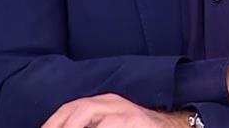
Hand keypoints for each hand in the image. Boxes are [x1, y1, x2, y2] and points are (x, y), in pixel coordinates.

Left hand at [41, 93, 189, 127]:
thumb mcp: (112, 122)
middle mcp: (114, 103)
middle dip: (61, 125)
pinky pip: (112, 126)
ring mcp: (127, 113)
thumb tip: (64, 126)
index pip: (71, 108)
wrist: (175, 127)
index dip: (53, 122)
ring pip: (94, 117)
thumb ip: (92, 123)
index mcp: (104, 102)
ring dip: (76, 126)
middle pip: (80, 109)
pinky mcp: (137, 123)